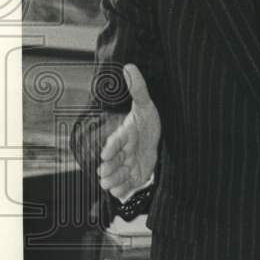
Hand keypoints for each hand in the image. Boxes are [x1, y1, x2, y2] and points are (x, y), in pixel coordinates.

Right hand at [98, 64, 160, 198]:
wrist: (155, 140)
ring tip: (111, 185)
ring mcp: (126, 165)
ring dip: (113, 181)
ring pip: (115, 176)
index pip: (116, 140)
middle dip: (109, 168)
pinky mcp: (132, 176)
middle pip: (112, 162)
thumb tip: (130, 66)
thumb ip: (138, 88)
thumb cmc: (148, 122)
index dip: (112, 146)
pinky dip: (123, 190)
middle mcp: (122, 152)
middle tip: (105, 173)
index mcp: (125, 134)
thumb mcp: (146, 105)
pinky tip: (123, 193)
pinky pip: (125, 186)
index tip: (105, 153)